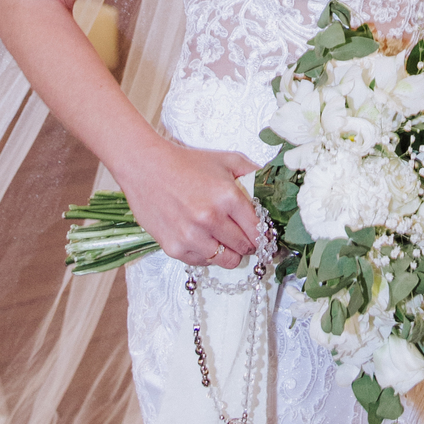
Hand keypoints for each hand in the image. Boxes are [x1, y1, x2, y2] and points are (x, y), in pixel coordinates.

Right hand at [118, 138, 259, 268]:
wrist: (146, 167)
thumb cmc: (187, 163)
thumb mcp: (227, 160)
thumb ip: (255, 173)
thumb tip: (277, 187)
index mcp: (227, 197)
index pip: (258, 230)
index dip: (264, 235)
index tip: (266, 237)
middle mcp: (210, 219)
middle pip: (245, 247)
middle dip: (249, 244)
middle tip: (246, 237)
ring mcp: (191, 236)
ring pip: (227, 261)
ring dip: (230, 253)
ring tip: (225, 240)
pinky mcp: (174, 248)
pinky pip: (203, 262)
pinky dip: (208, 255)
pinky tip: (204, 239)